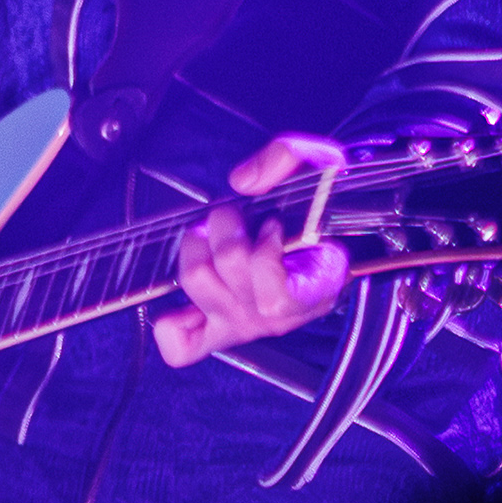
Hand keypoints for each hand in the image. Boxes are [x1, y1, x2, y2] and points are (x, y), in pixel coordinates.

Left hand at [152, 134, 350, 367]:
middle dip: (225, 229)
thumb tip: (242, 181)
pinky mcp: (218, 330)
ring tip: (212, 235)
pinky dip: (173, 325)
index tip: (275, 225)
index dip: (266, 253)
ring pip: (197, 283)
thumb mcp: (320, 164)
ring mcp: (245, 325)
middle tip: (236, 215)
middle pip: (227, 272)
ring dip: (197, 247)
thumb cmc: (323, 206)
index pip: (276, 296)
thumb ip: (286, 156)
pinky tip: (187, 293)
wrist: (328, 235)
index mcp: (314, 288)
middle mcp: (277, 316)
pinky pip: (183, 346)